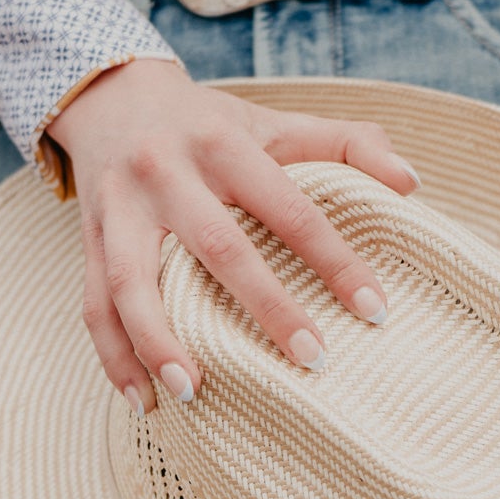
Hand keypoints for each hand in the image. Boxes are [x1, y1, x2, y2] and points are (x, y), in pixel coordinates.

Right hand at [46, 59, 419, 411]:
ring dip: (159, 340)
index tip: (375, 310)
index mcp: (223, 144)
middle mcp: (166, 174)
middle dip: (264, 305)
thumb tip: (412, 184)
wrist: (110, 97)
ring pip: (130, 281)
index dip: (335, 259)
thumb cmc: (210, 127)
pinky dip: (115, 357)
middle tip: (312, 360)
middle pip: (217, 246)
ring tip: (194, 393)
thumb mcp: (276, 123)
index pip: (290, 207)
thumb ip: (349, 144)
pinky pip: (93, 306)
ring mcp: (118, 211)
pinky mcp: (87, 242)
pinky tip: (144, 402)